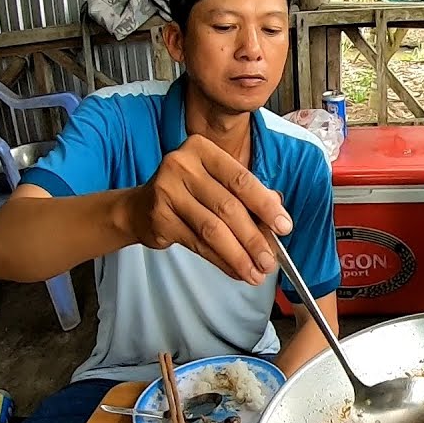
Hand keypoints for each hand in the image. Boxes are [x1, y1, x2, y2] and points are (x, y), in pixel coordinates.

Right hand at [125, 134, 291, 284]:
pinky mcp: (159, 218)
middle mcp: (182, 165)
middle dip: (254, 238)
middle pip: (228, 207)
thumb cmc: (187, 193)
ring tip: (255, 272)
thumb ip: (246, 196)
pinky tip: (236, 270)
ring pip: (213, 229)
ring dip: (239, 255)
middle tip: (270, 260)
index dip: (265, 205)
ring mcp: (166, 190)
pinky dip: (221, 260)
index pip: (241, 179)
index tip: (284, 227)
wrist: (139, 208)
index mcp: (202, 149)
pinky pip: (198, 244)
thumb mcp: (216, 183)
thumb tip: (278, 221)